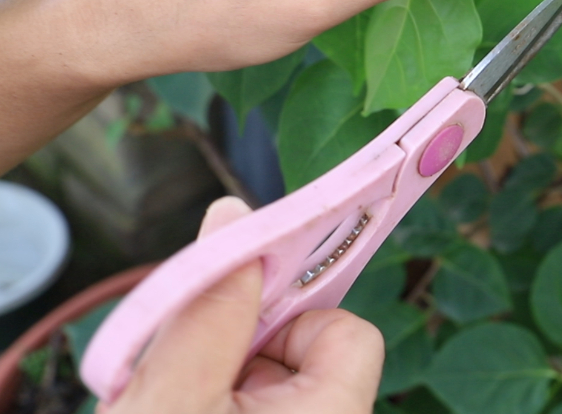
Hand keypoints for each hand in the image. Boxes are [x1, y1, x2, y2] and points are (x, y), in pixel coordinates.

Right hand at [102, 197, 383, 413]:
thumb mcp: (170, 397)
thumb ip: (207, 309)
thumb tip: (235, 215)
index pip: (351, 332)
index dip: (291, 318)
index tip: (234, 322)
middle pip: (300, 348)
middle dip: (239, 347)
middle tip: (178, 377)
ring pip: (264, 379)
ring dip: (214, 378)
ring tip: (163, 405)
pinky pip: (245, 406)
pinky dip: (208, 403)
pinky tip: (170, 412)